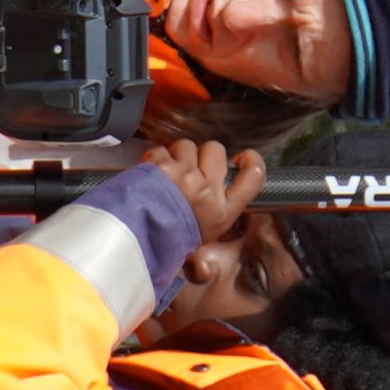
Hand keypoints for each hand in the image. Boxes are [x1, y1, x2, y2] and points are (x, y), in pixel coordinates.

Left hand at [146, 139, 266, 242]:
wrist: (137, 244)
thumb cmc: (167, 245)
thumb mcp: (199, 242)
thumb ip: (210, 227)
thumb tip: (208, 244)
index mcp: (223, 211)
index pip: (253, 177)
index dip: (252, 161)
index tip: (242, 157)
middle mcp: (209, 191)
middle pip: (216, 150)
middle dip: (202, 153)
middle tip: (189, 168)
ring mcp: (186, 176)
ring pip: (187, 145)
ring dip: (176, 154)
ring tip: (166, 173)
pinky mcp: (163, 167)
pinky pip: (162, 150)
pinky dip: (154, 158)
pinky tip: (149, 174)